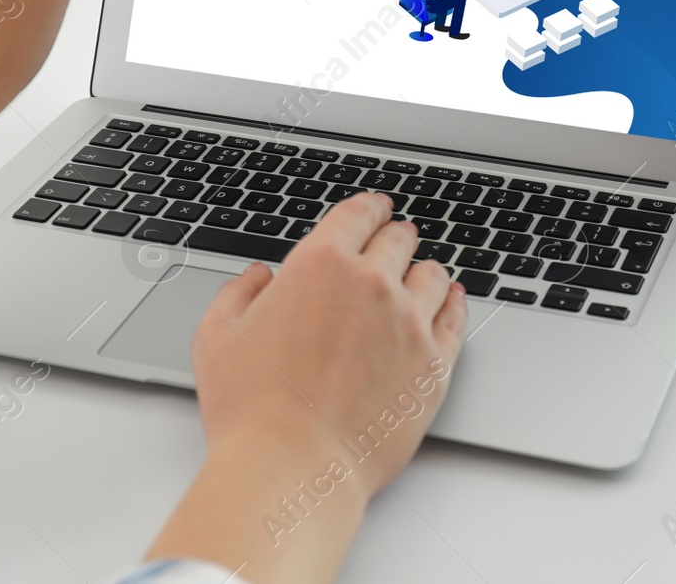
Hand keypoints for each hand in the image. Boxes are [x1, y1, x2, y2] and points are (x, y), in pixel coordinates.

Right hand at [147, 193, 468, 583]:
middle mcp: (373, 283)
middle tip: (394, 240)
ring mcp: (410, 323)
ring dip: (423, 270)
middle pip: (399, 240)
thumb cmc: (251, 409)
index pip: (358, 215)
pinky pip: (457, 318)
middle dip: (395, 236)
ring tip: (419, 276)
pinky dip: (454, 304)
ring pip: (433, 275)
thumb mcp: (218, 336)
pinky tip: (450, 302)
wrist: (292, 468)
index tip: (374, 208)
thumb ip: (238, 293)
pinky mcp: (435, 364)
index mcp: (321, 264)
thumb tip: (257, 277)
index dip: (368, 207)